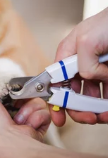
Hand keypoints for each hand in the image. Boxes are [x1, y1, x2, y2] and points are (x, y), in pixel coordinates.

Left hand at [0, 74, 50, 157]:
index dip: (11, 87)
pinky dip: (37, 117)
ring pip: (36, 101)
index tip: (10, 87)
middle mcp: (10, 113)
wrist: (6, 139)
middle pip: (25, 93)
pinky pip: (44, 112)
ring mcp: (25, 120)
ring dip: (29, 108)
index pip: (9, 89)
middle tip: (15, 102)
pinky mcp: (38, 126)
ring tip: (19, 119)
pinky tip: (27, 125)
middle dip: (22, 96)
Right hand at [51, 8, 107, 125]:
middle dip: (79, 109)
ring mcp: (97, 71)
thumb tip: (88, 78)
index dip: (56, 100)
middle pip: (73, 94)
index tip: (59, 116)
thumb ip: (82, 63)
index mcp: (67, 56)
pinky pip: (107, 95)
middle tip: (89, 118)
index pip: (55, 82)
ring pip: (92, 98)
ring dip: (96, 110)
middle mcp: (80, 65)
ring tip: (104, 115)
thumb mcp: (86, 40)